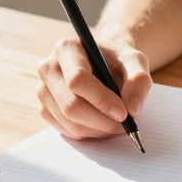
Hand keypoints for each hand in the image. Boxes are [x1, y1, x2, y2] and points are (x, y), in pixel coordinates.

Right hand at [35, 35, 151, 138]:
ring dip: (98, 130)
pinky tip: (102, 123)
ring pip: (69, 122)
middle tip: (124, 125)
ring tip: (116, 124)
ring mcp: (42, 89)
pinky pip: (65, 130)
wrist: (104, 63)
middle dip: (102, 121)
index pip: (78, 79)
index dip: (102, 100)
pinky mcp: (44, 108)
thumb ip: (139, 80)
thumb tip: (132, 109)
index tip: (124, 113)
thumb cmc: (117, 60)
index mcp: (67, 48)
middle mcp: (48, 67)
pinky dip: (88, 133)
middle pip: (71, 105)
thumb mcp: (135, 61)